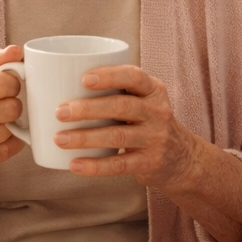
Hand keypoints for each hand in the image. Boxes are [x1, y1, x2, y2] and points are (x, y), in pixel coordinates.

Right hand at [0, 45, 26, 174]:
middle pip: (11, 108)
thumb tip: (16, 51)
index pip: (5, 83)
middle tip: (1, 104)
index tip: (4, 85)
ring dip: (9, 125)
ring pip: (10, 130)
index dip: (11, 83)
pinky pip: (7, 150)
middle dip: (11, 104)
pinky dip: (10, 143)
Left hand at [56, 65, 202, 189]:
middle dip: (88, 109)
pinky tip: (74, 164)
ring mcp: (156, 138)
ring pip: (117, 136)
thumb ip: (116, 93)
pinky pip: (119, 164)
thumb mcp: (143, 101)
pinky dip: (95, 165)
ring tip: (59, 139)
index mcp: (153, 90)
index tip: (83, 79)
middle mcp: (158, 111)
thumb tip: (60, 86)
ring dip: (85, 137)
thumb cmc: (147, 122)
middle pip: (121, 107)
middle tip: (59, 112)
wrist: (182, 158)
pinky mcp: (150, 162)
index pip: (134, 76)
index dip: (110, 76)